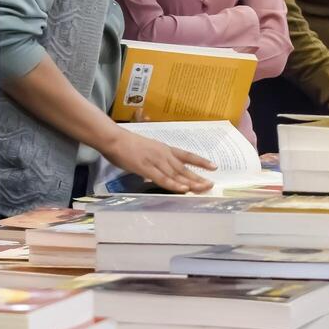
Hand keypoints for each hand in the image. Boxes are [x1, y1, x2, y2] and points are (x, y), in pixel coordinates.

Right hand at [101, 128, 215, 193]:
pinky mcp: (146, 168)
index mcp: (164, 149)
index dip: (200, 161)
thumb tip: (159, 172)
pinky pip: (163, 179)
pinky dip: (174, 185)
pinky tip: (183, 189)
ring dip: (190, 183)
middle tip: (211, 185)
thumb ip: (155, 161)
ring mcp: (156, 161)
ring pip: (177, 175)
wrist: (114, 139)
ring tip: (202, 189)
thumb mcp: (146, 149)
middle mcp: (163, 154)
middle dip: (198, 177)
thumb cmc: (127, 144)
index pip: (186, 155)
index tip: (214, 166)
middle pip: (184, 168)